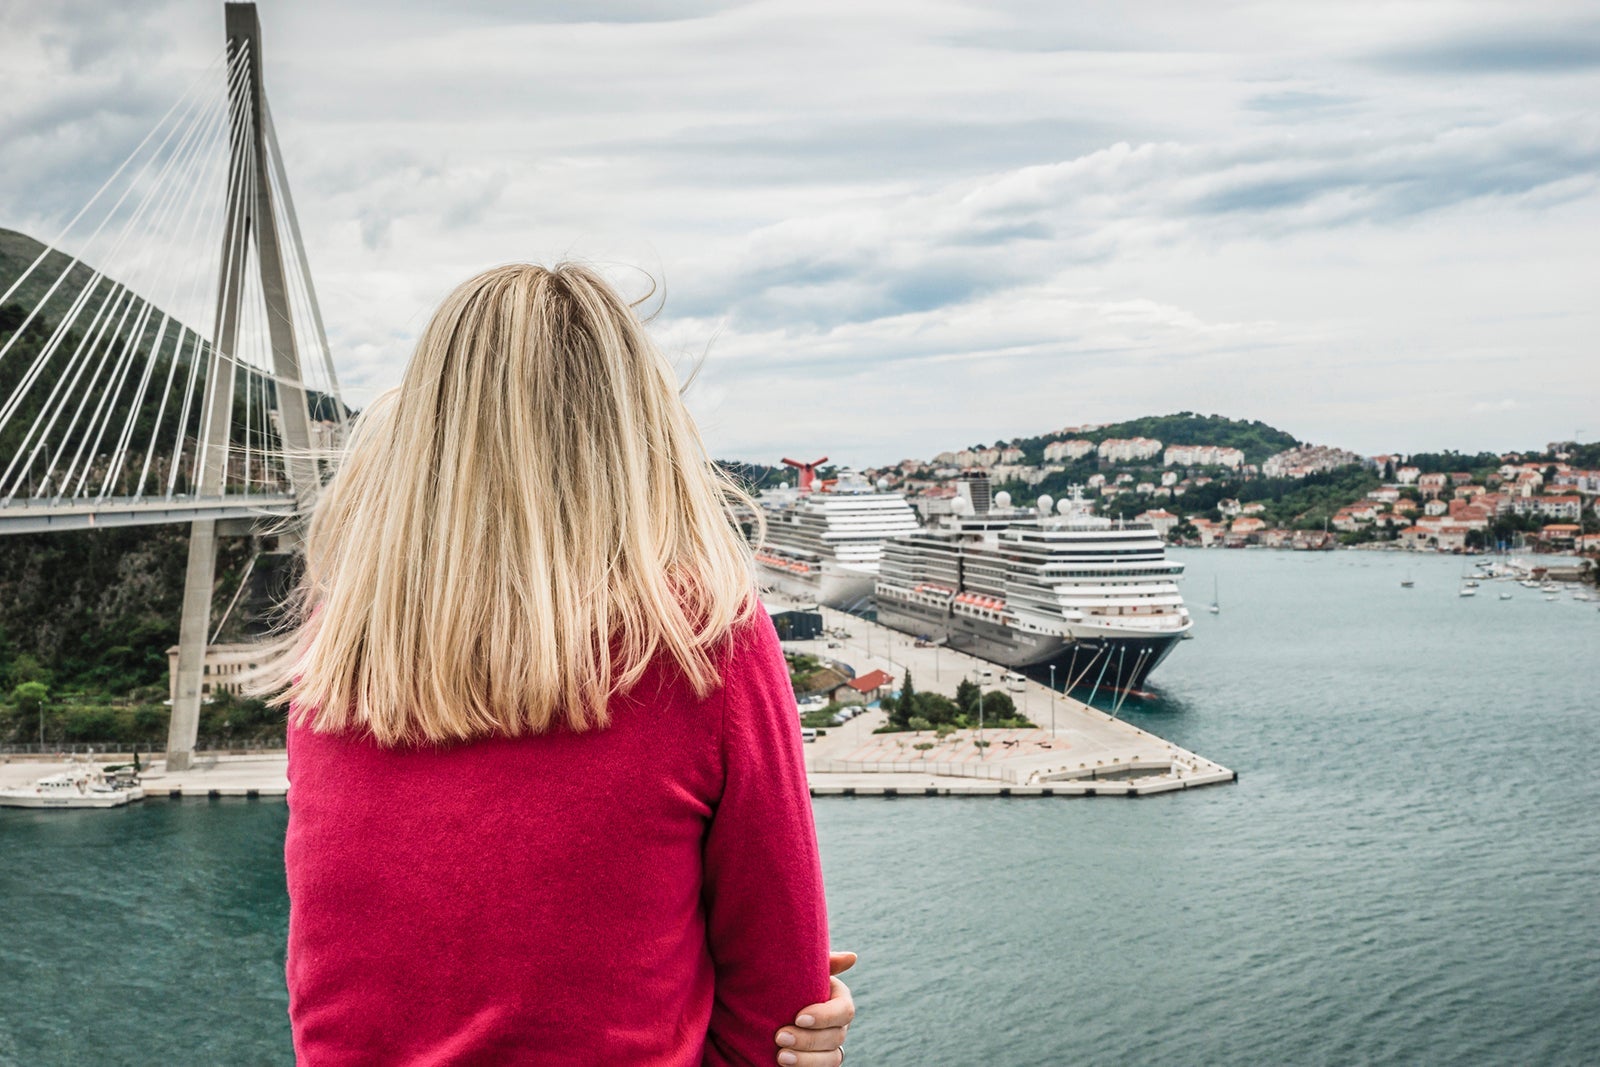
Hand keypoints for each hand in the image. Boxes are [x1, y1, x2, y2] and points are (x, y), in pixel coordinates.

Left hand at [774, 950, 855, 1065]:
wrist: (767, 1006)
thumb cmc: (788, 982)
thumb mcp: (802, 970)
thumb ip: (825, 963)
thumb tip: (852, 957)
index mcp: (839, 1001)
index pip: (844, 1011)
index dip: (824, 1016)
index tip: (798, 1017)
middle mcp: (839, 1026)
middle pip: (835, 1037)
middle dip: (808, 1039)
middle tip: (780, 1036)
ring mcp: (830, 1047)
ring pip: (831, 1059)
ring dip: (806, 1060)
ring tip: (781, 1056)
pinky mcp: (818, 1062)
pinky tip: (784, 1065)